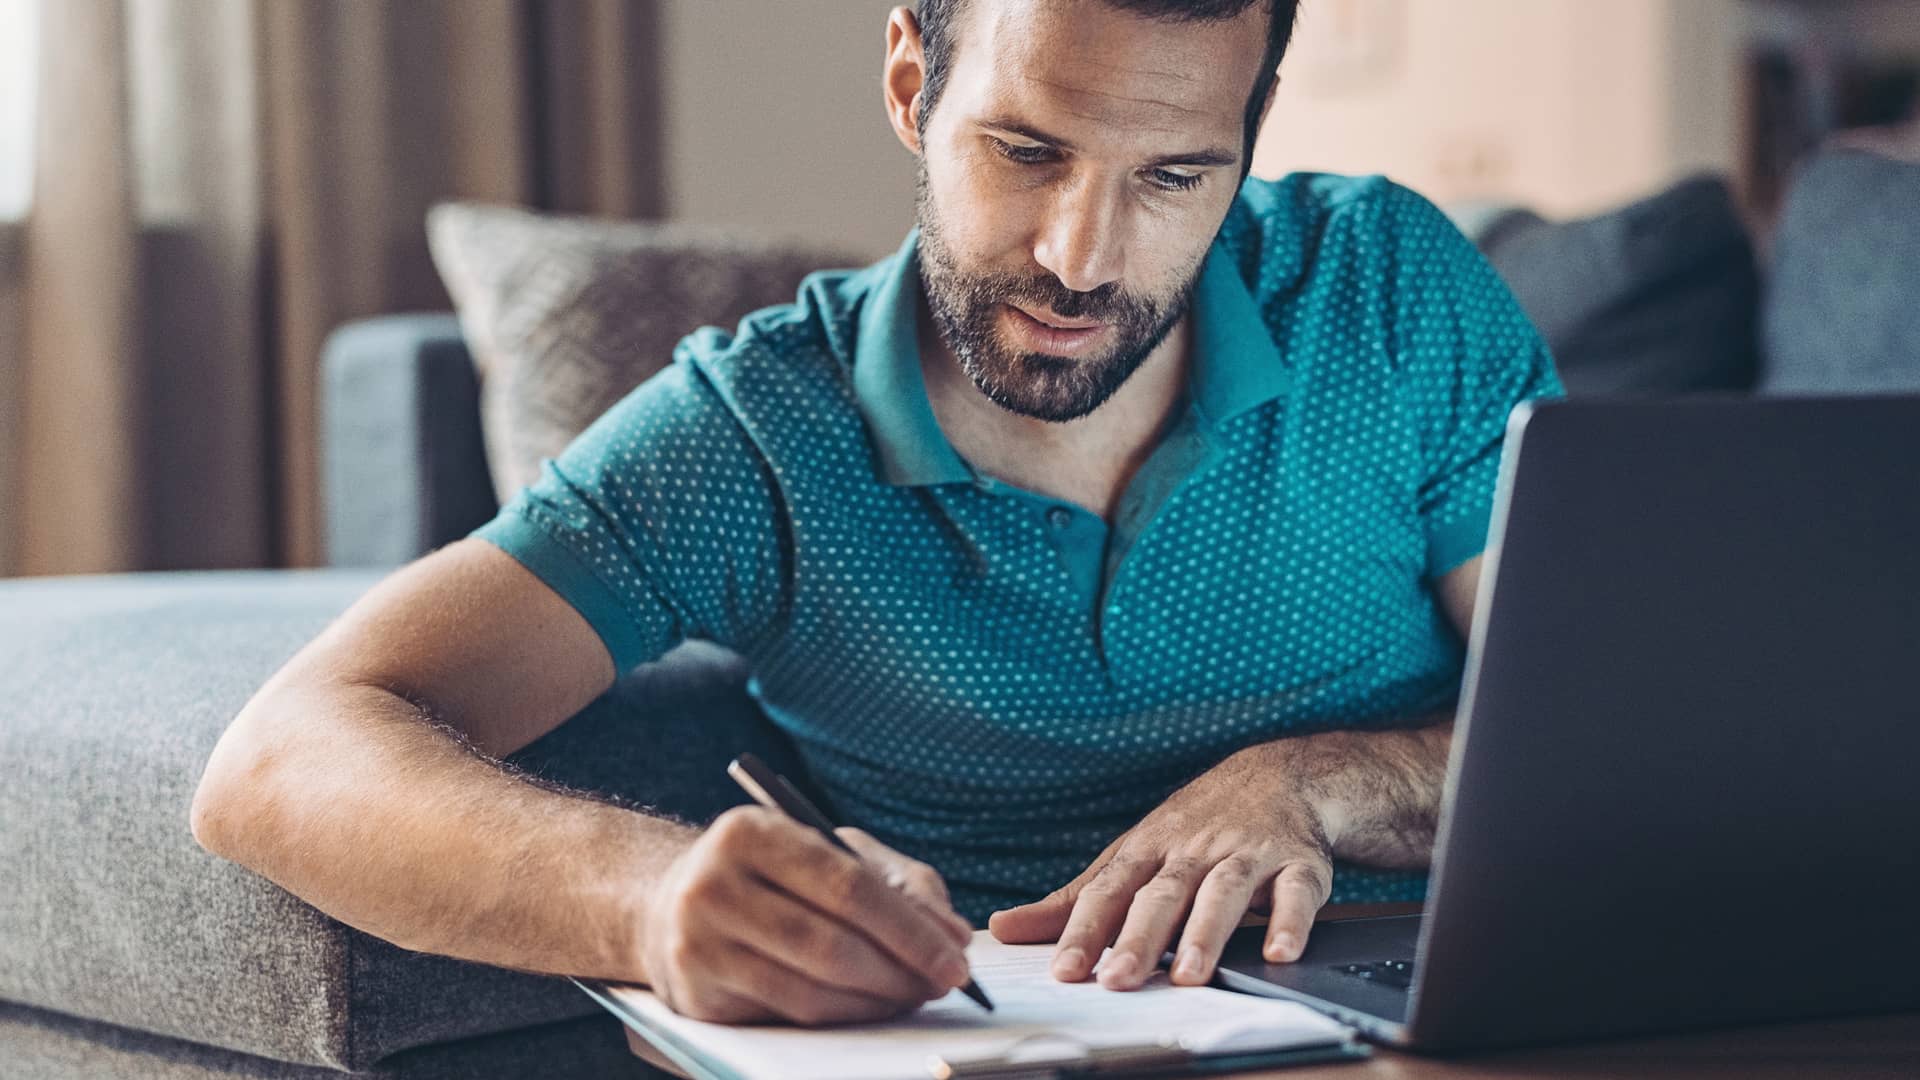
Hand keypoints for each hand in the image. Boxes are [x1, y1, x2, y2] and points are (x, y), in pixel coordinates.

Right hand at [640, 806, 974, 1024]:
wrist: (673, 905)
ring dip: (878, 999)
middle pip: (831, 943)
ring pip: (812, 988)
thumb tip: (953, 936)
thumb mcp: (830, 851)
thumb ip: (900, 883)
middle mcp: (713, 885)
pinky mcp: (698, 993)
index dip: (909, 928)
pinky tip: (871, 1005)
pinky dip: (844, 1016)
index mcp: (750, 833)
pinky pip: (791, 1014)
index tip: (956, 956)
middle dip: (901, 970)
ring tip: (913, 994)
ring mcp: (698, 942)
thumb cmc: (773, 875)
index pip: (847, 886)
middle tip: (943, 982)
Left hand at [987, 742, 1332, 989]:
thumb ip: (1073, 899)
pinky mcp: (1299, 864)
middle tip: (1118, 980)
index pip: (1110, 891)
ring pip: (1226, 891)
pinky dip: (1290, 921)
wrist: (1280, 774)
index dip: (1085, 929)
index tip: (1065, 970)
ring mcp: (1248, 854)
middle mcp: (1195, 850)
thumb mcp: (1130, 854)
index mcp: (1148, 851)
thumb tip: (1004, 927)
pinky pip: (1297, 892)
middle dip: (1140, 937)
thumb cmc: (1194, 827)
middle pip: (1164, 893)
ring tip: (1191, 973)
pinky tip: (1279, 951)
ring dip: (1208, 931)